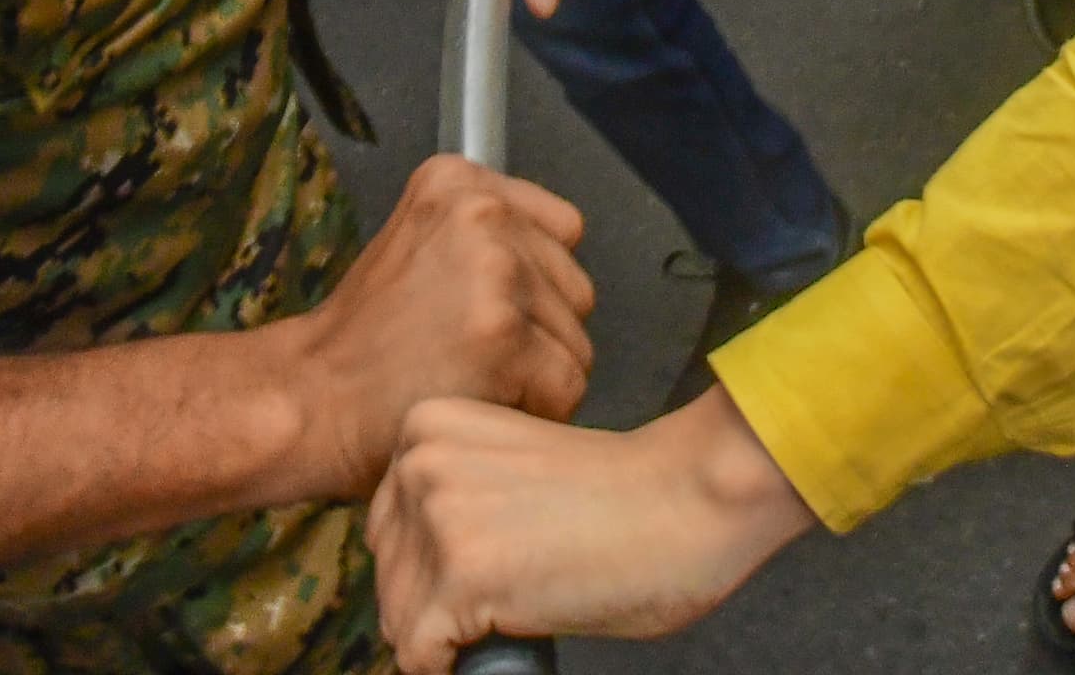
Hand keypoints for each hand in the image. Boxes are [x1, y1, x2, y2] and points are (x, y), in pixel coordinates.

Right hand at [285, 156, 595, 502]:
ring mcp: (493, 269)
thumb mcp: (416, 244)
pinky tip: (478, 405)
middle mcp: (480, 211)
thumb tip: (561, 261)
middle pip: (575, 290)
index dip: (534, 288)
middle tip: (469, 357)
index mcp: (456, 180)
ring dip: (536, 378)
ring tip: (469, 380)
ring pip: (576, 343)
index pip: (564, 232)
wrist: (307, 401)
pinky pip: (567, 387)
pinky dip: (534, 414)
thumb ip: (488, 235)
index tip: (481, 316)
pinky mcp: (503, 333)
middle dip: (539, 335)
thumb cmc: (364, 344)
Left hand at [371, 387, 818, 669]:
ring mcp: (438, 517)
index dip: (435, 568)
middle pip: (387, 577)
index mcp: (426, 424)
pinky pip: (420, 656)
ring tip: (520, 605)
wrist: (688, 497)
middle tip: (511, 592)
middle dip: (438, 604)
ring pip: (399, 622)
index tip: (491, 568)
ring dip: (452, 636)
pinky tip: (511, 633)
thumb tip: (411, 577)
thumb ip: (451, 499)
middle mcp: (419, 461)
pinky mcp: (463, 575)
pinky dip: (458, 668)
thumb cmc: (620, 496)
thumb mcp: (504, 474)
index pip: (386, 531)